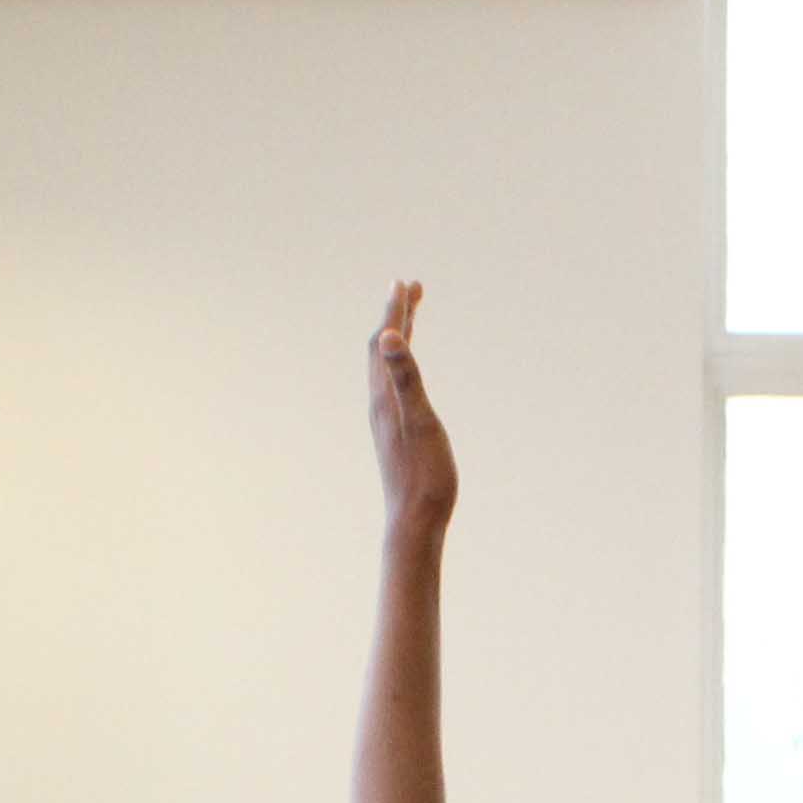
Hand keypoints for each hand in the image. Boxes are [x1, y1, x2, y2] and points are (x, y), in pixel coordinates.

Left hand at [368, 280, 455, 527]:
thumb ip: (405, 376)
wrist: (414, 520)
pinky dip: (399, 367)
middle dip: (395, 315)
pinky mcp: (393, 434)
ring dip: (395, 339)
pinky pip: (392, 388)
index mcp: (384, 395)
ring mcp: (384, 419)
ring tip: (407, 322)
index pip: (385, 340)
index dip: (395, 309)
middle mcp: (379, 403)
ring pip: (384, 368)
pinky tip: (405, 377)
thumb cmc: (424, 475)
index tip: (407, 281)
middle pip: (381, 348)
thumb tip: (388, 335)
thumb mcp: (420, 420)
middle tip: (411, 289)